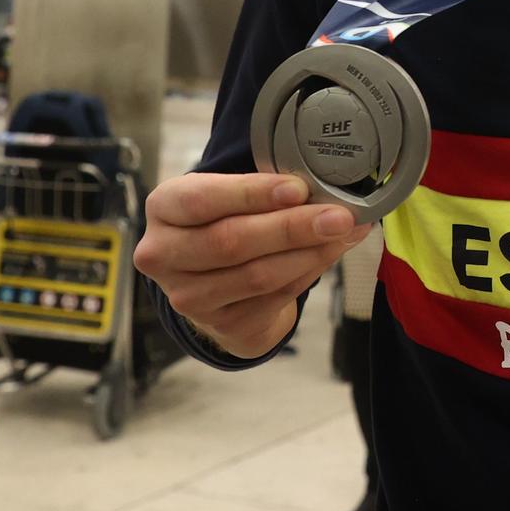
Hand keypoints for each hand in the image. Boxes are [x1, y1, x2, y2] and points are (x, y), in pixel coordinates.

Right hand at [135, 172, 373, 359]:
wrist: (213, 278)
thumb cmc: (224, 220)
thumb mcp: (227, 195)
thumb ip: (262, 189)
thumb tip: (323, 187)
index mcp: (164, 208)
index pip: (202, 200)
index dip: (252, 194)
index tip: (299, 188)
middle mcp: (165, 255)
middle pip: (232, 241)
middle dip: (292, 227)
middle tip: (338, 215)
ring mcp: (190, 296)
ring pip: (257, 275)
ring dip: (309, 253)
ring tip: (345, 232)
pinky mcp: (222, 323)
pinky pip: (275, 297)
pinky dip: (309, 272)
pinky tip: (331, 253)